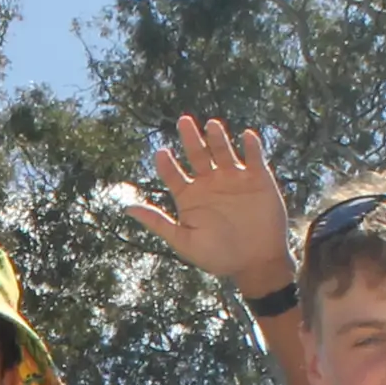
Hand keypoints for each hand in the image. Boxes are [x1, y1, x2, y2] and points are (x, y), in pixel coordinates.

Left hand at [118, 116, 291, 300]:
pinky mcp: (258, 179)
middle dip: (190, 138)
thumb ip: (158, 223)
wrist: (256, 263)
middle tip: (183, 121)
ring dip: (218, 138)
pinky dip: (251, 146)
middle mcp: (209, 182)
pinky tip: (246, 137)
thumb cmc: (218, 256)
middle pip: (196, 154)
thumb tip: (127, 208)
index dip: (166, 164)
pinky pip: (254, 157)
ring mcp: (233, 178)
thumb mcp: (184, 241)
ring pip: (223, 151)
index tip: (161, 153)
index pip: (173, 174)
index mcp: (189, 196)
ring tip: (212, 126)